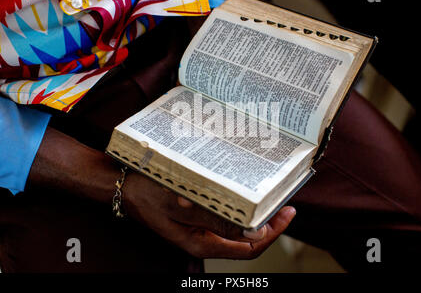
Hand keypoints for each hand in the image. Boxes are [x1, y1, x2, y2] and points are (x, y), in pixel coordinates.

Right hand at [29, 127, 295, 259]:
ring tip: (268, 193)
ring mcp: (199, 226)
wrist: (121, 183)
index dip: (272, 233)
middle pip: (246, 238)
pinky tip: (242, 187)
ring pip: (236, 224)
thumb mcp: (181, 204)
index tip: (287, 212)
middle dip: (268, 222)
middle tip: (283, 199)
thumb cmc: (146, 192)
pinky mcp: (195, 213)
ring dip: (254, 212)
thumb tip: (251, 230)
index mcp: (201, 243)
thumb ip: (215, 217)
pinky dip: (238, 203)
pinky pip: (224, 212)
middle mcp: (203, 238)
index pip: (248, 248)